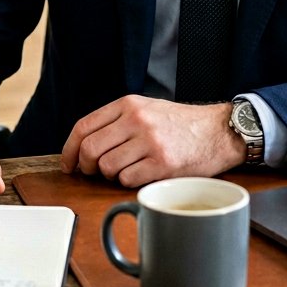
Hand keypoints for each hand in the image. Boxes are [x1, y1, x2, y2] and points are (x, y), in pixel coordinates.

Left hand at [61, 95, 245, 187]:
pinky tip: (143, 174)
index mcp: (128, 104)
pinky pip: (127, 180)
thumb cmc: (181, 124)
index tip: (69, 164)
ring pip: (107, 168)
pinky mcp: (162, 164)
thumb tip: (83, 147)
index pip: (84, 126)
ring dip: (111, 176)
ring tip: (127, 170)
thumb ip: (117, 121)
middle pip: (90, 150)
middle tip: (94, 172)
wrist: (218, 131)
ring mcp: (149, 142)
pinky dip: (129, 182)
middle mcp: (137, 120)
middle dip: (87, 167)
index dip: (69, 149)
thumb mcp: (147, 108)